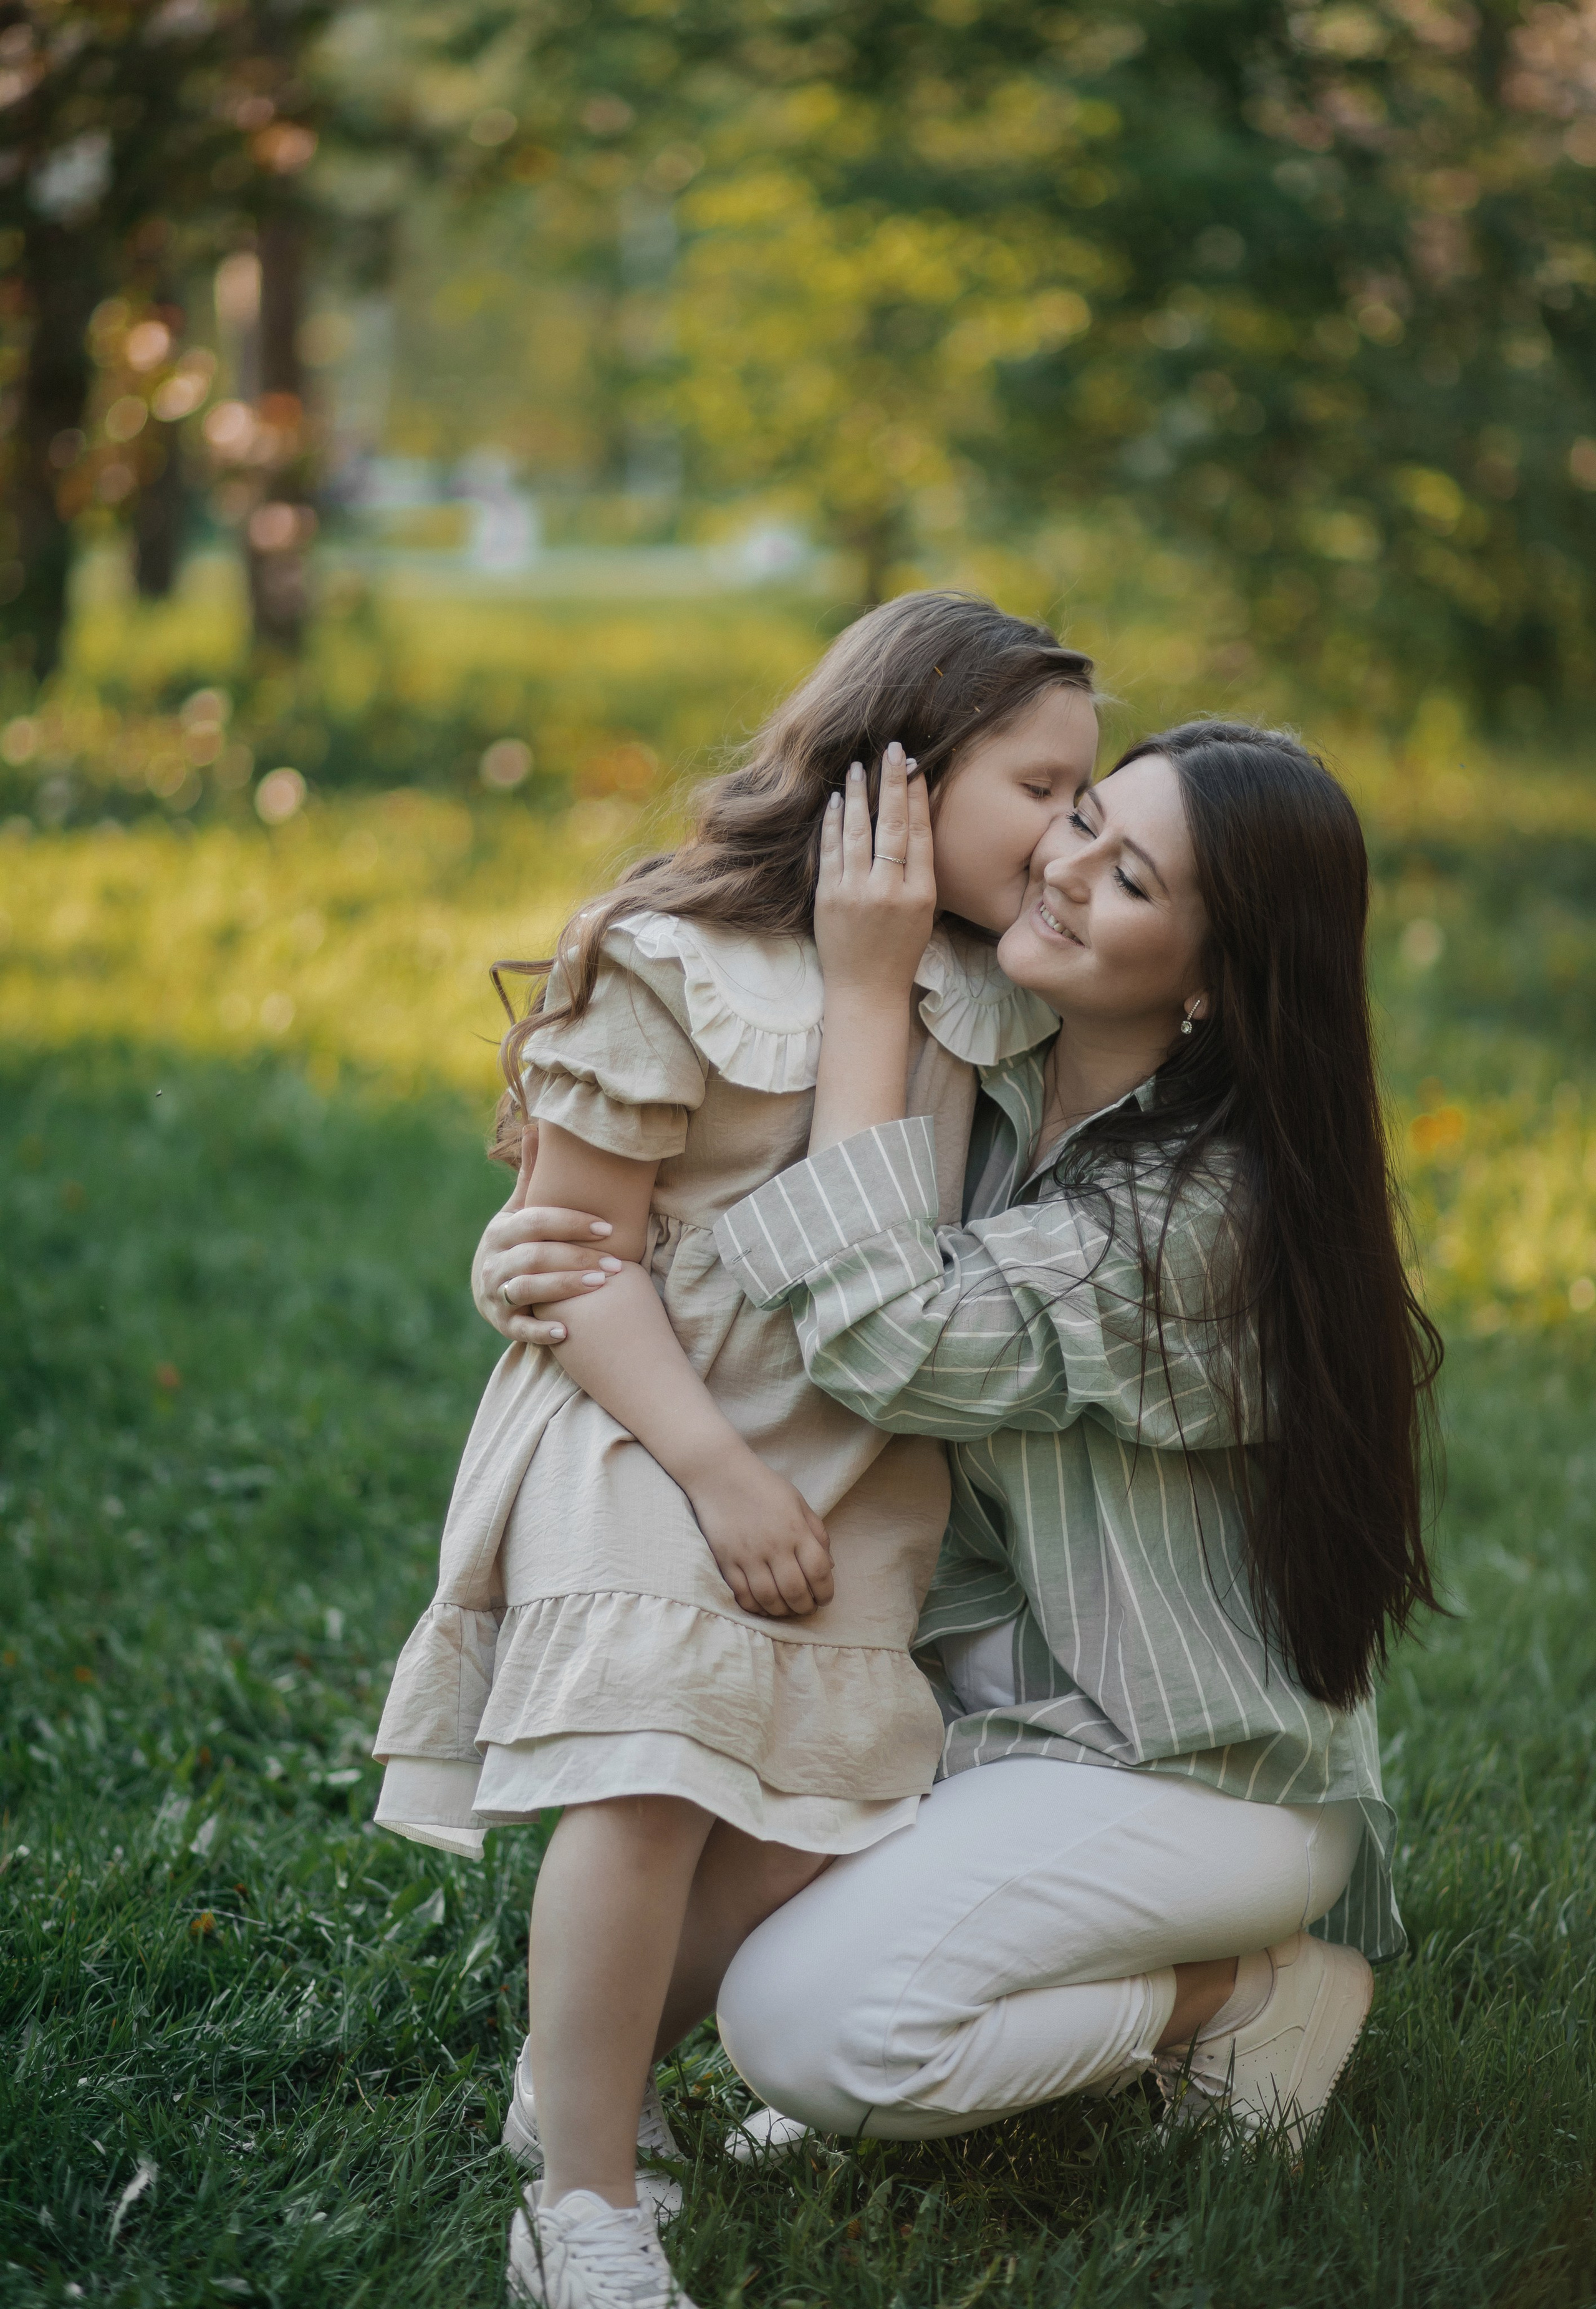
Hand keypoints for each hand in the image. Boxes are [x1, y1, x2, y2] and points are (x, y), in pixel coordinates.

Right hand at [472, 1125, 620, 1349]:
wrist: (487, 1289)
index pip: (536, 1222)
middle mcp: (494, 1261)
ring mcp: (495, 1293)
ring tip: (600, 1284)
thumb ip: (532, 1178)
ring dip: (565, 1287)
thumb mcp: (518, 1211)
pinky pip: (520, 1329)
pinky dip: (542, 1331)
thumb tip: (537, 1127)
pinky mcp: (501, 1323)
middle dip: (576, 1257)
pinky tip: (568, 1332)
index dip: (571, 1223)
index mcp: (502, 1230)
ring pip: (529, 1289)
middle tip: (616, 1263)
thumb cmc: (515, 1243)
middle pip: (536, 1256)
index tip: (607, 1227)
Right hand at [681, 1449, 834, 1618]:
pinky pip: (742, 1595)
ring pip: (768, 1598)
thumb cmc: (763, 1486)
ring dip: (781, 1611)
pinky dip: (755, 1607)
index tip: (824, 1598)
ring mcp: (748, 1555)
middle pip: (795, 1591)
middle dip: (805, 1607)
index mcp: (796, 1529)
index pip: (819, 1571)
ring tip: (786, 1609)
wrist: (720, 1474)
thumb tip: (828, 1567)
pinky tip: (762, 1606)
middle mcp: (774, 1545)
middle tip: (806, 1608)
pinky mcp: (726, 1560)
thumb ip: (816, 1533)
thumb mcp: (798, 1502)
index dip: (825, 1592)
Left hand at [813, 741, 935, 997]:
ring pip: (858, 833)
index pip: (918, 833)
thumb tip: (913, 822)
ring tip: (858, 766)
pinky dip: (834, 823)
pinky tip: (838, 801)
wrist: (865, 990)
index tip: (914, 766)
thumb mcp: (924, 912)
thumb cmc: (899, 950)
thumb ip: (920, 871)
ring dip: (859, 794)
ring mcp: (855, 894)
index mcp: (920, 894)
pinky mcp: (828, 899)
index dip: (916, 796)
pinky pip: (831, 852)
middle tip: (892, 749)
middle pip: (891, 825)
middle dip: (892, 783)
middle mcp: (889, 891)